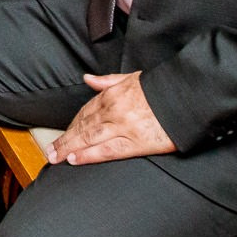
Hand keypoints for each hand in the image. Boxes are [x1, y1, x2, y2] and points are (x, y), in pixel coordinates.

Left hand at [44, 72, 174, 165]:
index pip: (86, 111)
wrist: (187, 96)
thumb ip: (107, 81)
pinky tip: (75, 159)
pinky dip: (89, 155)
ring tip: (56, 157)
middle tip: (50, 151)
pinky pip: (107, 150)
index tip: (65, 132)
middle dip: (65, 138)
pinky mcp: (136, 142)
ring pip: (89, 138)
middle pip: (83, 126)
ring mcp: (123, 127)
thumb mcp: (132, 78)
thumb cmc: (162, 89)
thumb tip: (88, 79)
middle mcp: (114, 110)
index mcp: (113, 95)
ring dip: (69, 148)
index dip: (73, 124)